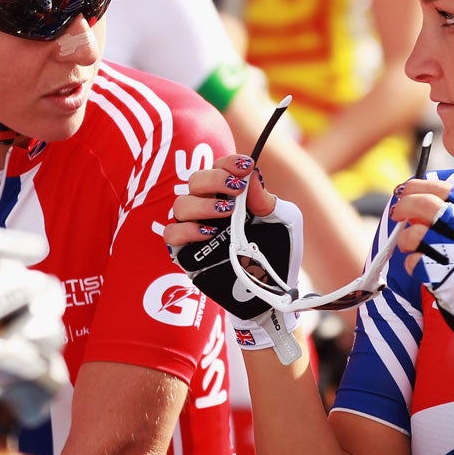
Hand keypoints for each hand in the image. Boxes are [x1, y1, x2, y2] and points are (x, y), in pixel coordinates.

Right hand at [165, 155, 302, 362]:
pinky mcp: (187, 253)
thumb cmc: (279, 253)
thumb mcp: (282, 222)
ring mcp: (196, 230)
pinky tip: (209, 233)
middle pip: (195, 180)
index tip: (245, 167)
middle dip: (214, 180)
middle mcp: (210, 208)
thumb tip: (252, 175)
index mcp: (231, 195)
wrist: (273, 291)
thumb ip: (266, 199)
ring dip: (203, 205)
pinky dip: (187, 230)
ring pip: (180, 205)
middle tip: (235, 192)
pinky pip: (172, 234)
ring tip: (226, 215)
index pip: (219, 167)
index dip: (228, 163)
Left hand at [392, 179, 453, 341]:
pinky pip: (413, 261)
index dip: (418, 187)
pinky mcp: (445, 276)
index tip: (403, 189)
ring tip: (408, 244)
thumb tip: (416, 190)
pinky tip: (418, 265)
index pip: (444, 189)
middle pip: (427, 206)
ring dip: (406, 238)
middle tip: (396, 212)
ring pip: (416, 233)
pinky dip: (410, 262)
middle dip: (405, 205)